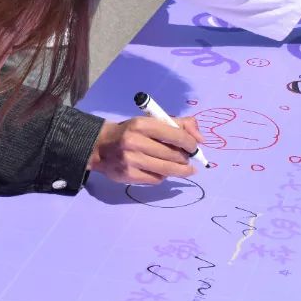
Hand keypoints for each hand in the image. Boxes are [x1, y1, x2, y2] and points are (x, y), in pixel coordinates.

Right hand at [87, 116, 202, 183]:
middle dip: (185, 158)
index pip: (175, 135)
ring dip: (180, 170)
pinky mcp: (128, 176)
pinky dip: (163, 176)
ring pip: (167, 169)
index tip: (194, 147)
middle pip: (173, 154)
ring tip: (186, 169)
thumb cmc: (131, 131)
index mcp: (142, 124)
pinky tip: (162, 171)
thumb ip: (178, 124)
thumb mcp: (151, 121)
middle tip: (187, 158)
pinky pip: (156, 179)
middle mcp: (135, 142)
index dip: (190, 143)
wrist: (100, 146)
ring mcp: (131, 160)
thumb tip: (201, 139)